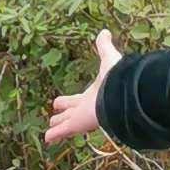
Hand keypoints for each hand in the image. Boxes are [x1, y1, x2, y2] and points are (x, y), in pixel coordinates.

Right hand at [45, 30, 122, 145]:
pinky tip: (46, 138)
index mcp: (93, 95)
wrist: (122, 95)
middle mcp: (86, 108)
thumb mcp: (108, 58)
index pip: (77, 100)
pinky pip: (63, 130)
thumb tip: (104, 31)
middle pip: (71, 113)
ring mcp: (81, 118)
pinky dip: (54, 134)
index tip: (60, 103)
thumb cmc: (117, 78)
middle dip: (63, 116)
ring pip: (66, 123)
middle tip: (55, 118)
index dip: (69, 101)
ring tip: (49, 131)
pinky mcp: (78, 124)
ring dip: (58, 127)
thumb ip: (104, 47)